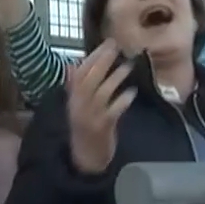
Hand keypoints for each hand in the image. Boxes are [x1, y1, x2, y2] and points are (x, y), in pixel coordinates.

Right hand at [67, 39, 135, 173]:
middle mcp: (78, 106)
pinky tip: (132, 93)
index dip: (93, 57)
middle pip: (88, 79)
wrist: (85, 159)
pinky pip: (113, 111)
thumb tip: (72, 65)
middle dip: (102, 61)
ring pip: (101, 93)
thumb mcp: (77, 107)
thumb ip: (76, 87)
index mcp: (72, 99)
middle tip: (117, 47)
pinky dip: (123, 101)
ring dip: (115, 78)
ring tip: (128, 66)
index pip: (79, 73)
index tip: (106, 44)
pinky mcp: (103, 128)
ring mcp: (90, 117)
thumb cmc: (85, 130)